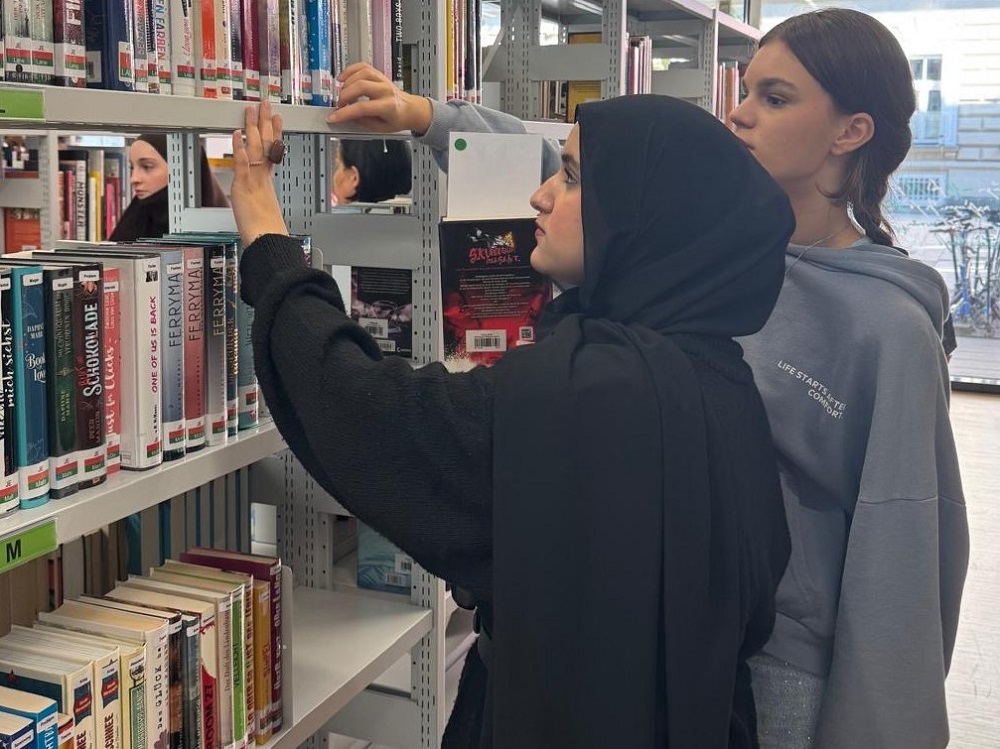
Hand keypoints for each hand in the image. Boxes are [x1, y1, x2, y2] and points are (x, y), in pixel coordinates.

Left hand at [231, 102, 289, 245]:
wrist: (267, 240)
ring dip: (253, 127)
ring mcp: (254, 180)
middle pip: (265, 144)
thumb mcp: (263, 209)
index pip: (271, 151)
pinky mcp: (244, 187)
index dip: (274, 133)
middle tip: (265, 105)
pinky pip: (242, 164)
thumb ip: (260, 199)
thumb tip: (260, 199)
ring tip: (252, 111)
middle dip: (265, 122)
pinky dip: (239, 148)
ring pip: (255, 149)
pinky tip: (237, 134)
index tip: (276, 118)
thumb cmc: (265, 230)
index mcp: (267, 181)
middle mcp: (262, 177)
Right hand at [328, 62, 432, 134]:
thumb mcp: (380, 129)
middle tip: (339, 105)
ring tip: (341, 93)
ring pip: (362, 73)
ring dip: (347, 83)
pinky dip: (350, 70)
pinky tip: (343, 78)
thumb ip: (362, 122)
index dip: (345, 113)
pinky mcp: (379, 74)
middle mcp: (386, 90)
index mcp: (389, 107)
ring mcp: (383, 80)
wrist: (409, 109)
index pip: (363, 108)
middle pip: (361, 86)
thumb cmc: (396, 119)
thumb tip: (346, 116)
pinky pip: (363, 66)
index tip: (333, 117)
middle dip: (345, 96)